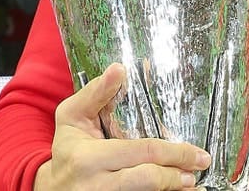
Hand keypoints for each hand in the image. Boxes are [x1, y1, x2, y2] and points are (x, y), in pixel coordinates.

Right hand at [33, 64, 210, 190]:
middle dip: (178, 173)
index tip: (198, 153)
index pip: (141, 152)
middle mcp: (96, 185)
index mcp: (89, 157)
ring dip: (173, 189)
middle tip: (198, 166)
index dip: (174, 153)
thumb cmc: (67, 148)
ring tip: (191, 181)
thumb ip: (96, 93)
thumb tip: (119, 68)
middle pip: (148, 179)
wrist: (50, 189)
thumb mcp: (72, 116)